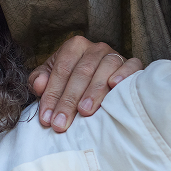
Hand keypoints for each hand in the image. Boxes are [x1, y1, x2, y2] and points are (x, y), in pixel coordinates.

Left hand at [28, 36, 142, 132]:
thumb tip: (39, 85)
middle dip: (69, 100)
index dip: (52, 95)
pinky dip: (124, 74)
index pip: (61, 70)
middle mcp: (95, 48)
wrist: (97, 78)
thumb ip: (39, 80)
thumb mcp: (50, 78)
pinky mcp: (132, 64)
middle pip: (81, 73)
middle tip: (61, 123)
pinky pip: (130, 66)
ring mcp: (114, 55)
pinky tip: (114, 86)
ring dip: (94, 91)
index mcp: (73, 47)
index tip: (46, 119)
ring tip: (84, 111)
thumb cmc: (70, 81)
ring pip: (105, 69)